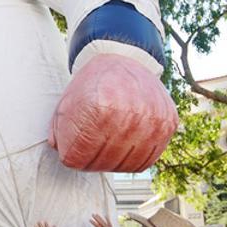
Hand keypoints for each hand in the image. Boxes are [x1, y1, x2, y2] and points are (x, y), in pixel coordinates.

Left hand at [48, 54, 177, 171]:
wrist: (125, 59)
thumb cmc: (91, 84)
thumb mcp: (65, 103)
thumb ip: (58, 132)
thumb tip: (62, 153)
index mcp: (98, 109)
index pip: (76, 159)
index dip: (71, 157)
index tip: (72, 149)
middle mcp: (128, 116)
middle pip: (100, 165)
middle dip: (89, 161)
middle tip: (88, 150)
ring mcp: (151, 121)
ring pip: (124, 166)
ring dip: (112, 162)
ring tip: (106, 147)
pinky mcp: (167, 125)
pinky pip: (146, 160)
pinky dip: (132, 160)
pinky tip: (123, 147)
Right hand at [89, 212, 121, 226]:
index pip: (97, 226)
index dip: (93, 223)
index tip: (90, 220)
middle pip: (100, 222)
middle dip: (96, 218)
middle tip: (92, 214)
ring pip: (104, 221)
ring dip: (100, 217)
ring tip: (96, 214)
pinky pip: (109, 222)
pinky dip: (107, 219)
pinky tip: (105, 215)